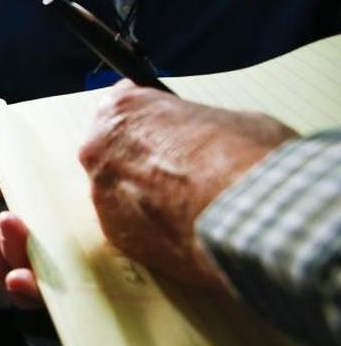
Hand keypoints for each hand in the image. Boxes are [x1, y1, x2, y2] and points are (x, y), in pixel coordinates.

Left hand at [79, 80, 296, 289]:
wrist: (247, 216)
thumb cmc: (240, 160)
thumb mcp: (230, 120)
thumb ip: (197, 128)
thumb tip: (207, 139)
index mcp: (120, 112)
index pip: (126, 106)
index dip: (154, 119)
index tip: (171, 129)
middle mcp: (99, 153)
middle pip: (118, 151)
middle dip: (146, 158)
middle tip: (185, 168)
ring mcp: (103, 199)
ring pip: (122, 193)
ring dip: (149, 197)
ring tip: (193, 203)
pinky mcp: (118, 238)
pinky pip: (133, 227)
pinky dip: (155, 228)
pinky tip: (188, 228)